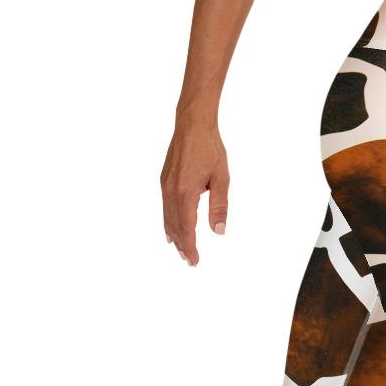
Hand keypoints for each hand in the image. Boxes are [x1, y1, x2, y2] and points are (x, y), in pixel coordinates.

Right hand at [160, 117, 228, 266]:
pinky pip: (165, 207)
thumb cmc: (209, 148)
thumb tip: (219, 232)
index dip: (190, 247)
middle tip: (189, 261)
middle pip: (175, 226)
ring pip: (167, 218)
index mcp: (186, 193)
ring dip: (174, 235)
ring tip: (180, 250)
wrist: (192, 124)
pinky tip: (170, 229)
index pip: (187, 228)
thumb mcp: (222, 179)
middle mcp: (171, 191)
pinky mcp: (164, 180)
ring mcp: (165, 185)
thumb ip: (219, 207)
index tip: (194, 261)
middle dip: (182, 245)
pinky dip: (168, 221)